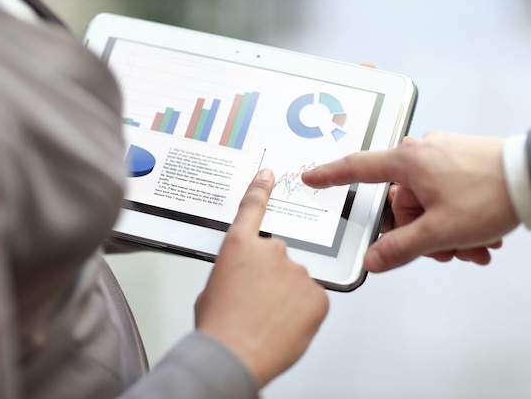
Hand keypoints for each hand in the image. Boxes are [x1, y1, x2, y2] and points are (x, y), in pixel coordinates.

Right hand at [195, 169, 328, 386]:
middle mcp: (272, 251)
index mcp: (240, 246)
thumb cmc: (219, 325)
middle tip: (257, 301)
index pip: (253, 208)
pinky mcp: (317, 293)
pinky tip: (284, 324)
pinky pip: (311, 299)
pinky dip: (301, 311)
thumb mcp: (213, 288)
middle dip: (271, 277)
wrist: (233, 354)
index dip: (261, 189)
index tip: (268, 175)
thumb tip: (244, 277)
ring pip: (296, 281)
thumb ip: (235, 271)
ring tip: (268, 318)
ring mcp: (297, 270)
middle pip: (278, 257)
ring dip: (287, 296)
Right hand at [302, 132, 519, 271]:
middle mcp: (422, 153)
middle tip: (441, 251)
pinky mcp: (459, 162)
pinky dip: (455, 219)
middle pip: (400, 201)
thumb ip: (400, 248)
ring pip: (425, 202)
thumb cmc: (491, 195)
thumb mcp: (440, 231)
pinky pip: (444, 195)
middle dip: (419, 231)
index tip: (311, 177)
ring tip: (470, 248)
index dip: (331, 175)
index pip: (358, 168)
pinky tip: (477, 239)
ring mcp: (442, 156)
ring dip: (442, 231)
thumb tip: (373, 260)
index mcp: (409, 161)